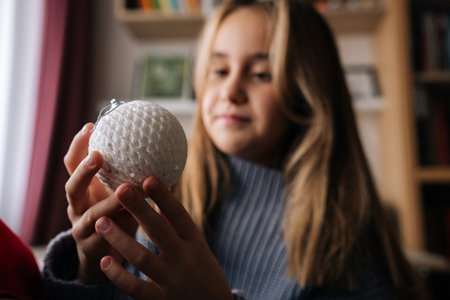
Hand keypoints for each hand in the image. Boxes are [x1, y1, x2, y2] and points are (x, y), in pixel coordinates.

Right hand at [64, 123, 137, 282]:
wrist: (105, 255)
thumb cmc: (117, 216)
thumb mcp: (120, 194)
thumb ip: (131, 176)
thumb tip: (160, 151)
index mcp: (83, 189)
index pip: (73, 164)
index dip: (78, 146)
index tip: (90, 126)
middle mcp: (77, 207)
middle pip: (71, 186)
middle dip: (83, 171)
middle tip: (98, 156)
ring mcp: (81, 229)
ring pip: (90, 216)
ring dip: (108, 203)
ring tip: (124, 192)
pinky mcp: (91, 248)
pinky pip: (103, 238)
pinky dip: (117, 230)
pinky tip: (133, 222)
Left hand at [95, 177, 232, 299]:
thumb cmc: (203, 271)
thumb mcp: (197, 247)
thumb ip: (178, 226)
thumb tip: (160, 197)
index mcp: (195, 242)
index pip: (179, 215)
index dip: (164, 197)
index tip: (149, 178)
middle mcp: (185, 258)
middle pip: (159, 231)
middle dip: (139, 209)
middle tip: (120, 189)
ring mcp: (172, 281)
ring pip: (142, 258)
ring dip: (121, 239)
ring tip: (102, 222)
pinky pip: (136, 288)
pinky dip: (120, 275)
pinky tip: (105, 260)